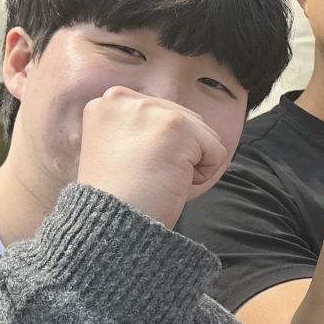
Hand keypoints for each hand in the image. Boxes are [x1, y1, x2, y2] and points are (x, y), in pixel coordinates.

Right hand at [76, 85, 229, 227]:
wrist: (109, 226)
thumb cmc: (119, 198)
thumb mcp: (120, 149)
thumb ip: (143, 128)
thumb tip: (187, 122)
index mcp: (107, 103)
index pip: (163, 114)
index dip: (161, 148)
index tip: (135, 168)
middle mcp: (122, 98)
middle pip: (186, 120)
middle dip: (178, 154)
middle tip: (146, 178)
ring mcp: (149, 109)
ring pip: (203, 134)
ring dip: (190, 164)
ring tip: (155, 180)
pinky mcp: (175, 125)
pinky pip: (216, 150)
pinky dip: (203, 175)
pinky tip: (170, 183)